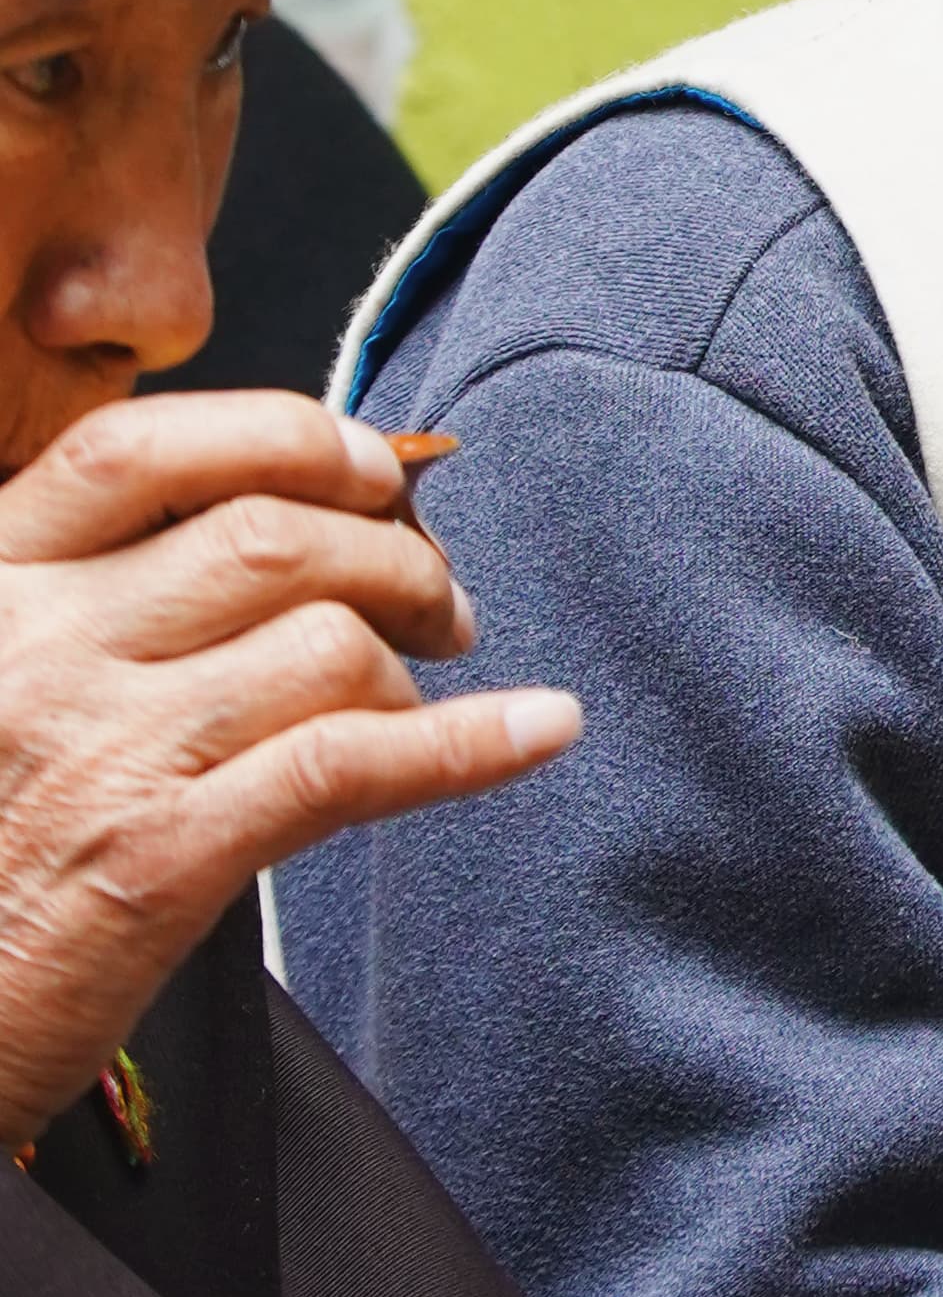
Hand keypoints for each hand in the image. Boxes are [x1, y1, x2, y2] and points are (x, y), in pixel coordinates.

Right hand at [0, 392, 577, 1153]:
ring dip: (413, 662)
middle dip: (395, 556)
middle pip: (269, 535)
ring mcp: (98, 751)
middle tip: (441, 605)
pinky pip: (352, 762)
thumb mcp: (4, 690)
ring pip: (324, 641)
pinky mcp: (162, 859)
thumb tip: (304, 526)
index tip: (372, 468)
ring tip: (425, 691)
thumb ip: (104, 603)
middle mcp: (32, 649)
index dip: (283, 437)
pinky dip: (469, 743)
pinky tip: (536, 730)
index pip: (139, 449)